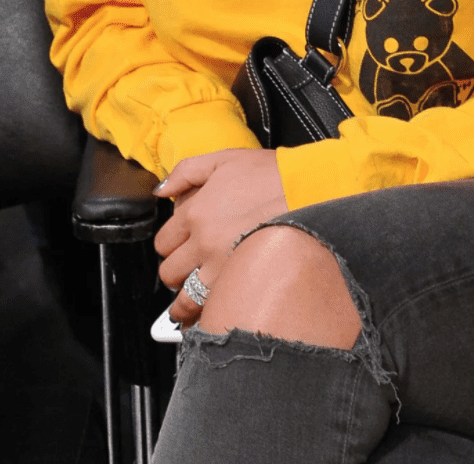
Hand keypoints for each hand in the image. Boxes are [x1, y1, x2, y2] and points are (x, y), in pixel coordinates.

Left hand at [154, 148, 288, 327]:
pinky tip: (207, 314)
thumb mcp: (225, 158)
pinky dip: (204, 315)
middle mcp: (203, 242)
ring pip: (184, 297)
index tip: (182, 245)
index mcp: (196, 212)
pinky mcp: (241, 284)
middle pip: (170, 270)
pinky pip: (210, 310)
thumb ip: (186, 170)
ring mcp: (221, 267)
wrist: (312, 190)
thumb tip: (162, 189)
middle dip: (177, 270)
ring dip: (184, 300)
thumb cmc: (274, 174)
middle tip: (189, 268)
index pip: (164, 240)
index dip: (173, 243)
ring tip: (189, 302)